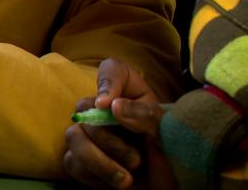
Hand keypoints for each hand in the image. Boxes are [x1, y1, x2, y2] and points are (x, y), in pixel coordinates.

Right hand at [63, 58, 172, 188]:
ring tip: (126, 179)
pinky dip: (92, 175)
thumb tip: (110, 106)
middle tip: (135, 160)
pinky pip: (72, 161)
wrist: (175, 186)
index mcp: (133, 94)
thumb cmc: (176, 155)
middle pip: (85, 108)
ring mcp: (92, 134)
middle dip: (108, 139)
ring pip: (73, 136)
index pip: (112, 70)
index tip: (106, 104)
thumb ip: (146, 115)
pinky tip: (114, 182)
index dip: (107, 82)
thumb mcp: (171, 133)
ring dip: (98, 161)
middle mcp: (107, 109)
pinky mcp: (83, 159)